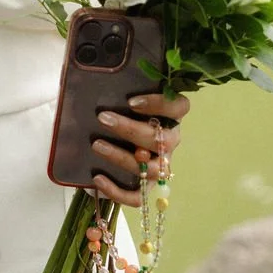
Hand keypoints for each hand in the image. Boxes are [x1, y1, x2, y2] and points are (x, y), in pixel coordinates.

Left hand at [91, 92, 188, 207]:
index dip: (159, 104)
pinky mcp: (147, 186)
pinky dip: (118, 191)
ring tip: (96, 145)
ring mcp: (161, 165)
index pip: (180, 107)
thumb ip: (117, 88)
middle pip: (161, 139)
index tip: (131, 101)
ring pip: (152, 168)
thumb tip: (92, 75)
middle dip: (130, 129)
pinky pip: (138, 196)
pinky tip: (97, 178)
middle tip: (103, 118)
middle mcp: (169, 142)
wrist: (112, 140)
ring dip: (122, 157)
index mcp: (169, 117)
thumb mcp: (120, 97)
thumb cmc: (119, 112)